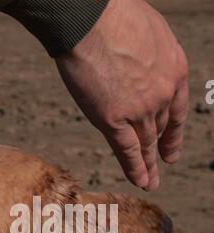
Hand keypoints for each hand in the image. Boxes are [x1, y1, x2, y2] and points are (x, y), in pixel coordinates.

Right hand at [56, 0, 188, 190]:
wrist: (89, 17)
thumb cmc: (112, 15)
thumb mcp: (150, 32)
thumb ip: (151, 57)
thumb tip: (142, 64)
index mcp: (174, 71)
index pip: (177, 111)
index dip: (174, 133)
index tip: (172, 148)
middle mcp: (162, 94)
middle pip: (160, 129)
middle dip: (160, 150)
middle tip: (163, 166)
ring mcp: (139, 109)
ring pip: (145, 144)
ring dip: (148, 166)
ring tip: (150, 182)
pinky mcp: (114, 120)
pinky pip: (127, 150)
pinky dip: (134, 168)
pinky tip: (139, 181)